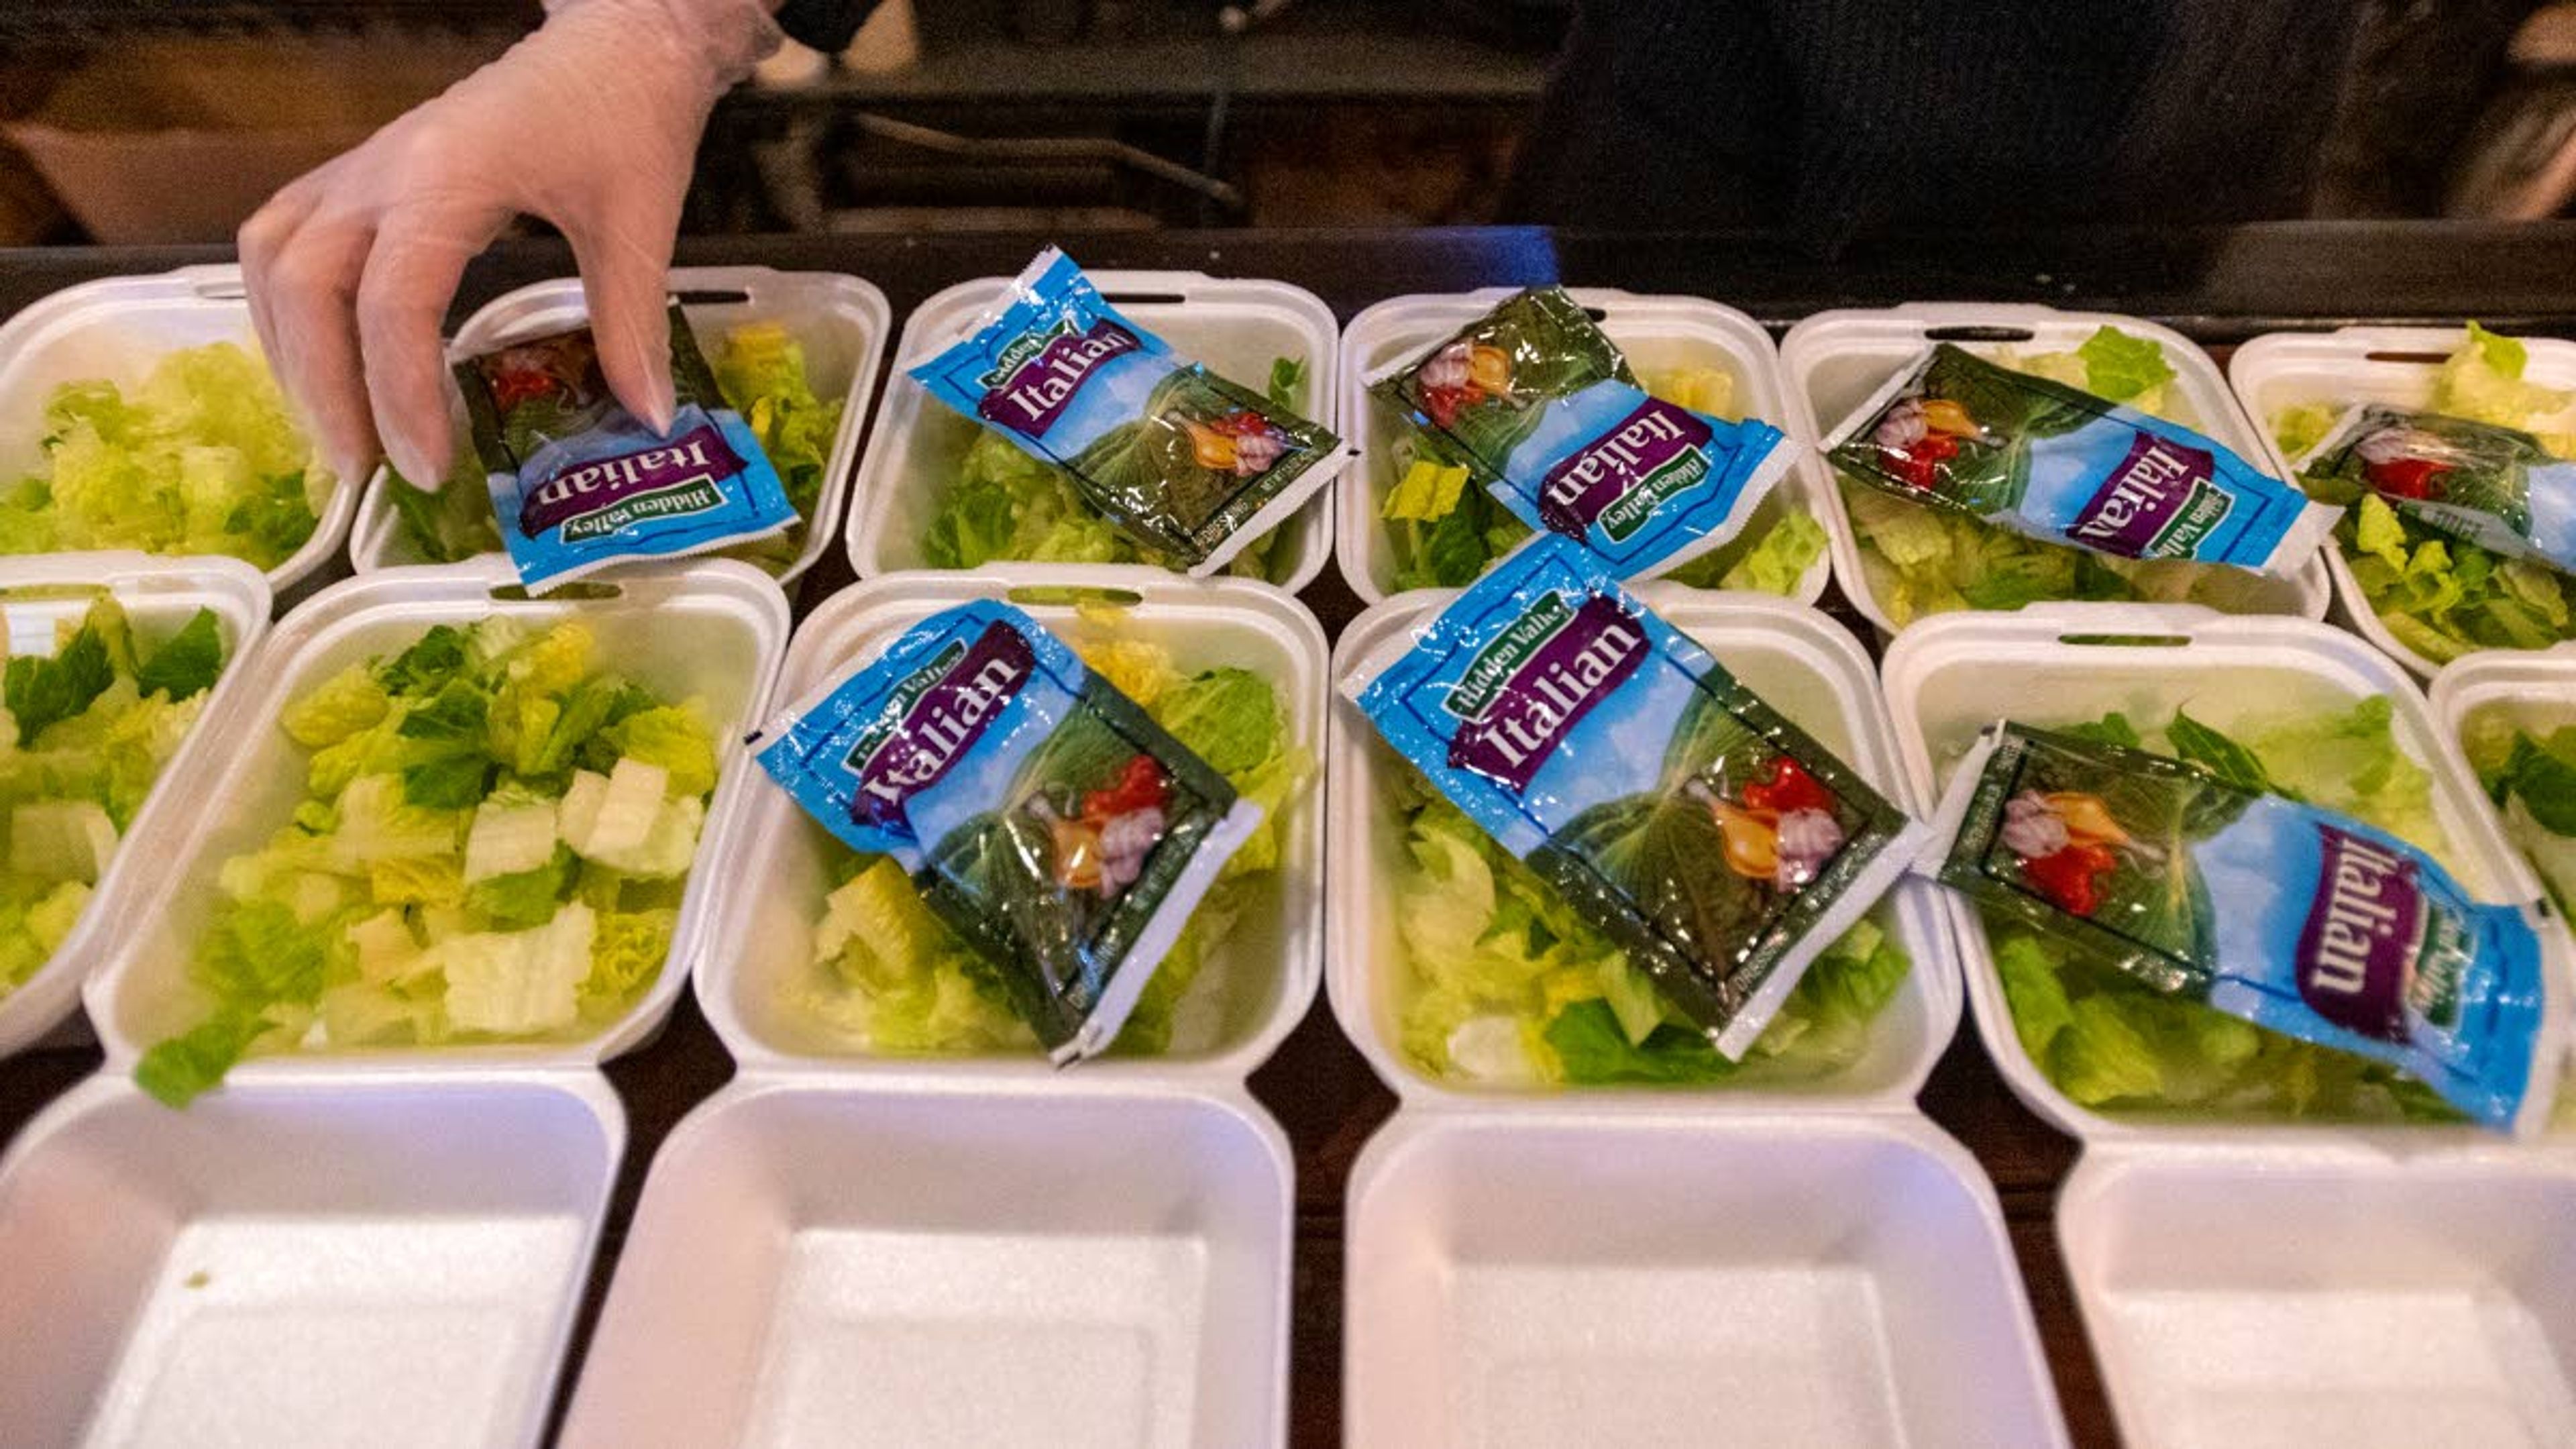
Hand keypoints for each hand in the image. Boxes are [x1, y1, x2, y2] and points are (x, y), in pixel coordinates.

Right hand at [240, 0, 781, 487]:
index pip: (390, 303)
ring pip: (274, 258)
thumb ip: (632, 321)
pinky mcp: (364, 173)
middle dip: (324, 387)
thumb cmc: (625, 114)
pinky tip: (324, 364)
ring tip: (339, 429)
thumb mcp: (641, 219)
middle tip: (366, 470)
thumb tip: (647, 420)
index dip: (398, 395)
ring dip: (290, 350)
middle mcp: (382, 170)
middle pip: (304, 284)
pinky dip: (289, 309)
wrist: (616, 39)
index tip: (428, 469)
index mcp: (445, 178)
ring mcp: (363, 167)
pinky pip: (285, 238)